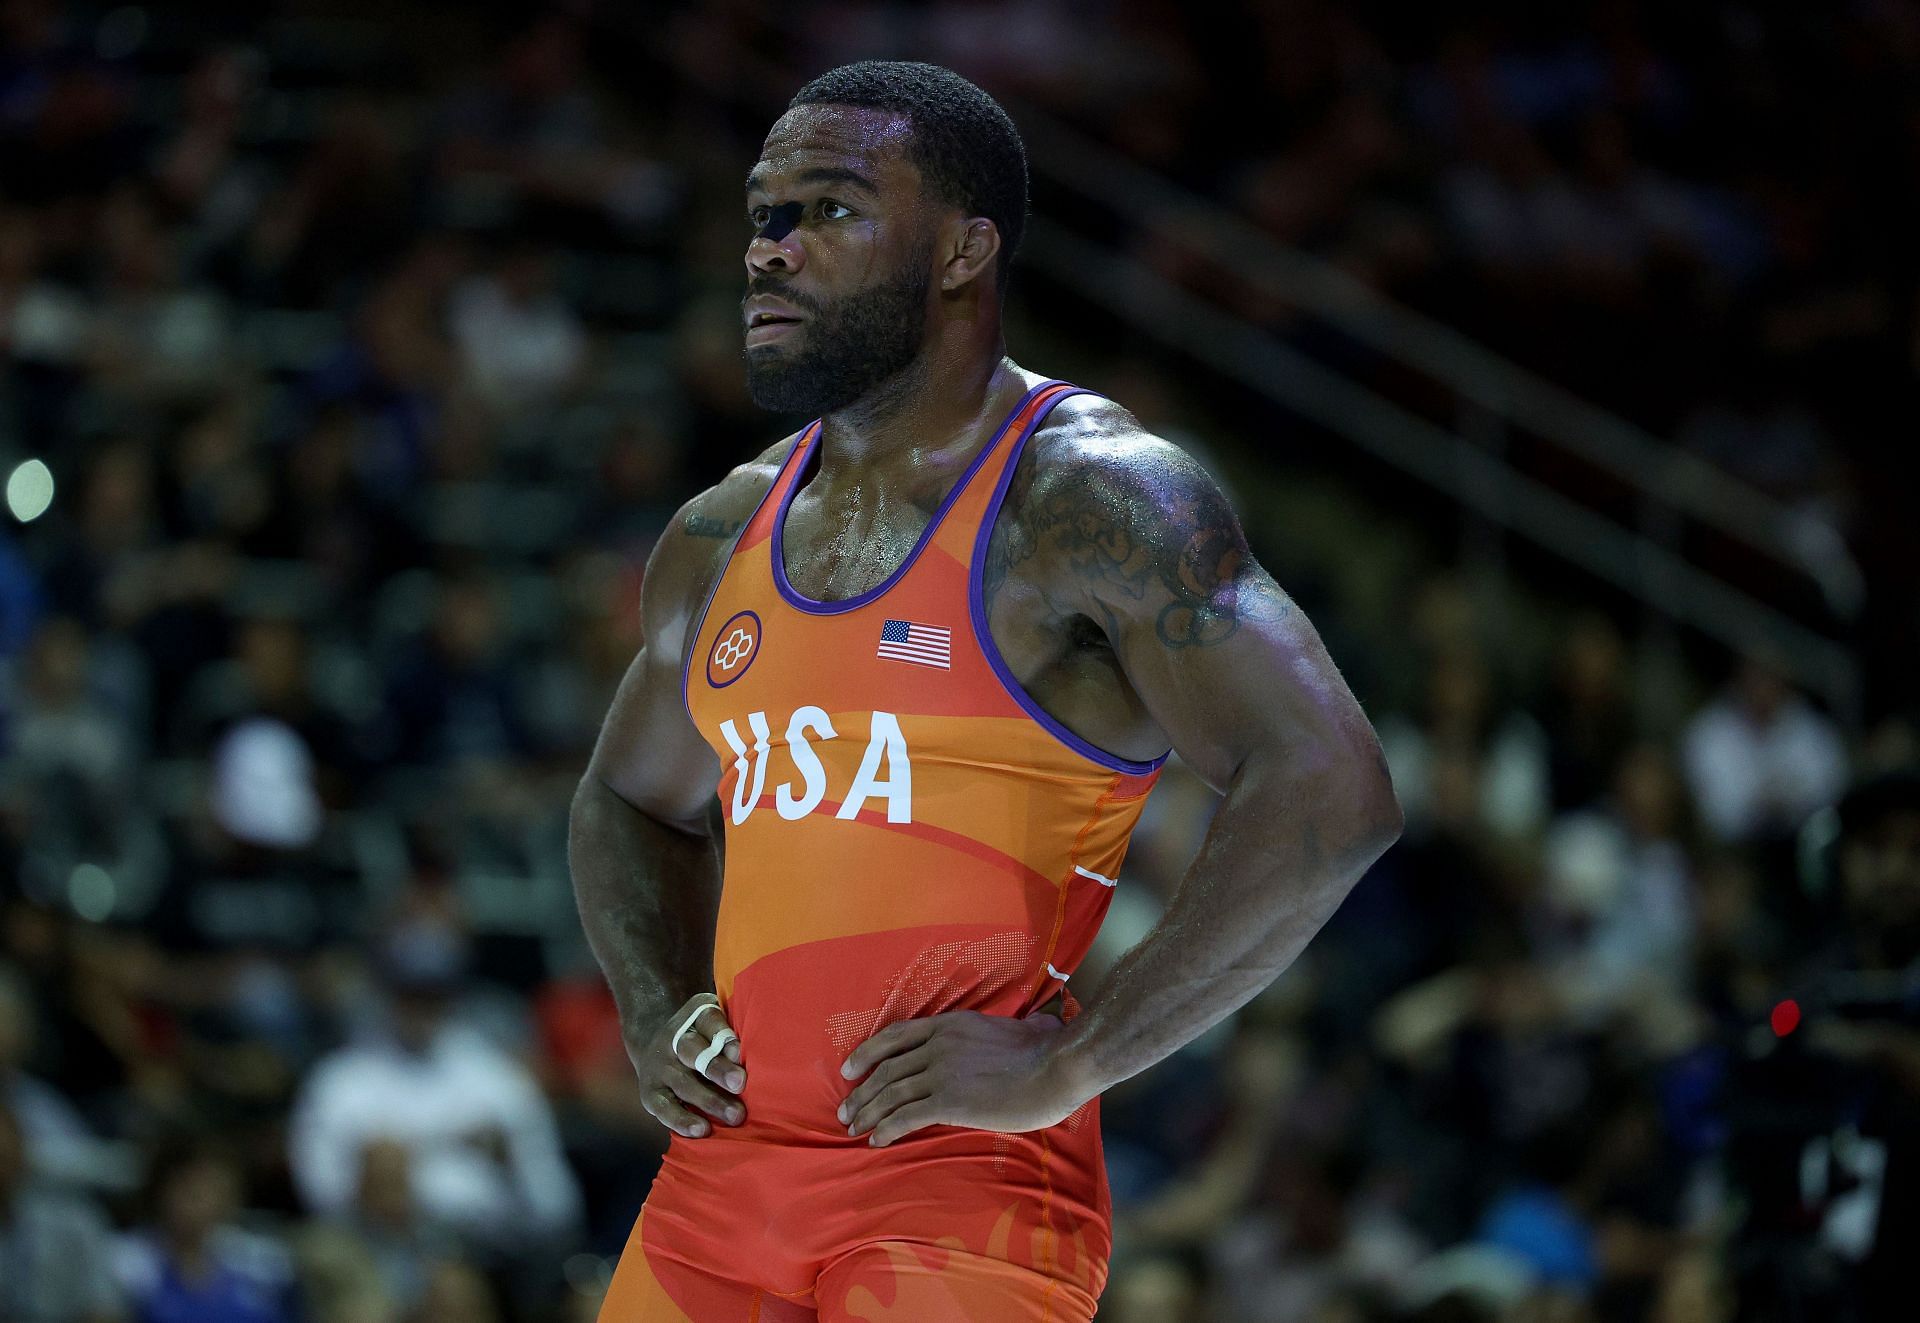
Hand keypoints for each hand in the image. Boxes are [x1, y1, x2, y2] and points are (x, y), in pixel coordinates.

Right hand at [628, 993, 746, 1138]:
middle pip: (693, 1052)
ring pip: (684, 1084)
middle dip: (717, 1068)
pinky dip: (682, 1120)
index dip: (723, 1037)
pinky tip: (702, 1130)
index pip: (708, 1021)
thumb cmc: (703, 1037)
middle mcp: (672, 1039)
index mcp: (694, 1016)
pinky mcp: (650, 1094)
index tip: (740, 1053)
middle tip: (740, 1083)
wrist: (653, 1043)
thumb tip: (753, 1057)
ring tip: (735, 1116)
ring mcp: (660, 1068)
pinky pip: (665, 1108)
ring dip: (710, 1100)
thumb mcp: (715, 1023)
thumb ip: (731, 1036)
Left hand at [836, 1010, 1083, 1146]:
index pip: (896, 1036)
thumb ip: (1017, 1027)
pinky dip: (887, 1128)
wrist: (1057, 1066)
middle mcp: (938, 1044)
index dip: (867, 1052)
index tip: (849, 1069)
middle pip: (887, 1069)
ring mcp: (941, 1071)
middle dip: (862, 1092)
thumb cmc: (1048, 1051)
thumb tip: (1040, 1023)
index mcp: (950, 1025)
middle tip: (846, 1111)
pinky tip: (877, 1140)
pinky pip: (907, 1115)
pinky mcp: (949, 1100)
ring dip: (868, 1112)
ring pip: (891, 1093)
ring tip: (854, 1128)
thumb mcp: (1021, 1028)